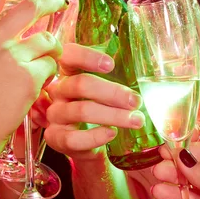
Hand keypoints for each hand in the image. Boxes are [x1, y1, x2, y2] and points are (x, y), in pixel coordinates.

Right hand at [0, 0, 67, 146]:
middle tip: (61, 3)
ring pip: (48, 41)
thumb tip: (1, 30)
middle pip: (32, 7)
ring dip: (52, 53)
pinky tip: (35, 90)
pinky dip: (49, 77)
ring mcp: (11, 56)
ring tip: (41, 69)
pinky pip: (51, 68)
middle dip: (52, 1)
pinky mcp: (29, 75)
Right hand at [44, 43, 145, 161]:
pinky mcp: (56, 138)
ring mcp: (54, 115)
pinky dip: (96, 136)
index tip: (111, 64)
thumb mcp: (103, 91)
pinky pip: (74, 138)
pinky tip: (112, 133)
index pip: (69, 55)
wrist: (86, 143)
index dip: (86, 57)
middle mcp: (58, 91)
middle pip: (80, 84)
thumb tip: (145, 77)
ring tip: (135, 120)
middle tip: (136, 101)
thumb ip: (115, 79)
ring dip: (113, 115)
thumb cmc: (98, 108)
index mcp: (68, 72)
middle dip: (112, 92)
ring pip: (81, 111)